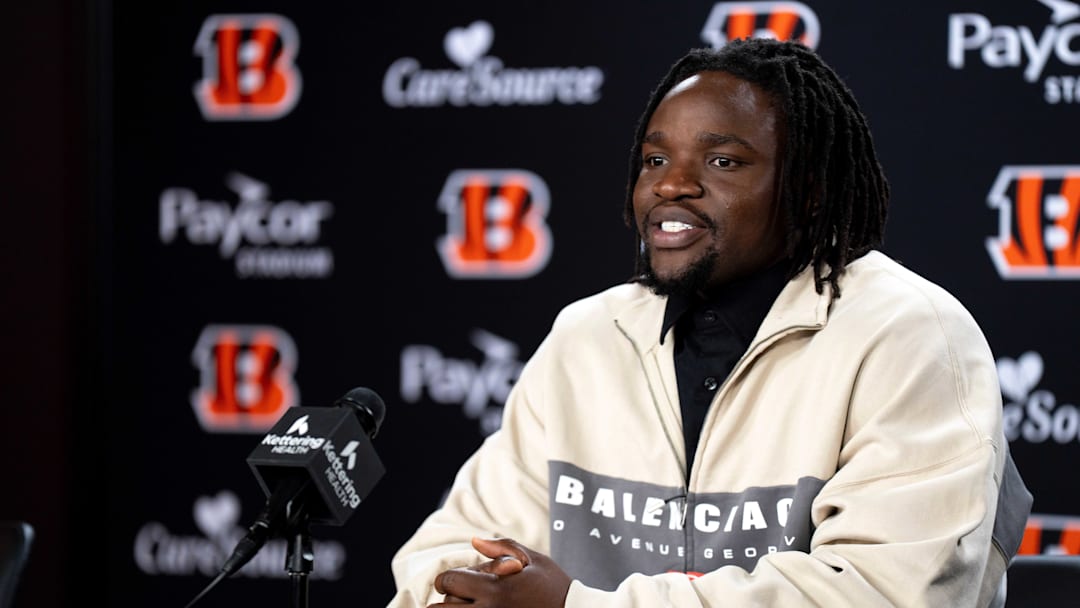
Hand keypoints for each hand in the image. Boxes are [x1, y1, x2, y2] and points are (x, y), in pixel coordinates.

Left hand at [427, 537, 570, 607]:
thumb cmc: (555, 587)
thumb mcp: (534, 560)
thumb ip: (502, 548)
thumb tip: (474, 540)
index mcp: (495, 590)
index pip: (450, 581)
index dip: (446, 578)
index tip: (454, 580)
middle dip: (446, 599)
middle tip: (457, 595)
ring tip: (468, 605)